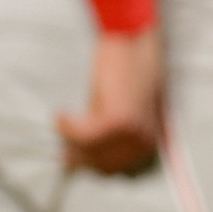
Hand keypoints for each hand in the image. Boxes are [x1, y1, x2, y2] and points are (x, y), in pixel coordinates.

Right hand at [59, 29, 164, 175]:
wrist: (133, 41)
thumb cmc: (129, 70)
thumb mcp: (126, 109)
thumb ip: (114, 134)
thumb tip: (80, 159)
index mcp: (150, 142)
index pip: (115, 170)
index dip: (90, 163)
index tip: (72, 155)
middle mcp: (144, 143)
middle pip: (102, 167)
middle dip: (79, 155)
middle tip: (63, 140)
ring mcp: (131, 134)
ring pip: (89, 153)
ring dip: (70, 140)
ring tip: (63, 121)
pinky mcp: (116, 121)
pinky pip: (81, 135)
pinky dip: (67, 126)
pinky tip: (62, 114)